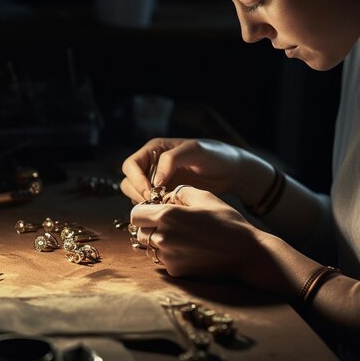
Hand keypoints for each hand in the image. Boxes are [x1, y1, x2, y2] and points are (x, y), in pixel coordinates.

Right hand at [121, 138, 245, 202]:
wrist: (230, 171)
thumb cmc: (215, 155)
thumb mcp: (195, 151)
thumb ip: (172, 160)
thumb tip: (155, 180)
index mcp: (154, 150)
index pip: (131, 165)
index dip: (136, 180)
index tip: (150, 192)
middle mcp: (152, 165)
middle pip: (129, 182)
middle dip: (139, 194)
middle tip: (156, 204)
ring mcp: (158, 181)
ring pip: (137, 195)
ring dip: (145, 203)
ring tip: (164, 207)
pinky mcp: (165, 195)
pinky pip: (151, 204)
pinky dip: (155, 209)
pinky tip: (169, 211)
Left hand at [131, 185, 262, 277]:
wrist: (246, 253)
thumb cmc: (227, 221)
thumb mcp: (205, 196)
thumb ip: (180, 192)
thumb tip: (166, 196)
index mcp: (167, 216)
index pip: (135, 214)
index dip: (144, 211)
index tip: (156, 209)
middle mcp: (163, 238)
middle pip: (140, 232)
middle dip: (151, 226)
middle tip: (171, 223)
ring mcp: (168, 257)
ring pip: (151, 247)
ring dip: (160, 240)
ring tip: (183, 235)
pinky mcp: (176, 271)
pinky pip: (164, 260)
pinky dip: (171, 254)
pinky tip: (191, 248)